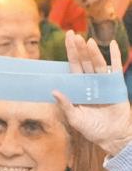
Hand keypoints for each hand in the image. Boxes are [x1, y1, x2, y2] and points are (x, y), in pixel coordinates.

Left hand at [54, 32, 131, 156]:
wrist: (113, 136)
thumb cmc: (92, 129)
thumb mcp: (75, 118)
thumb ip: (65, 105)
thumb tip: (54, 92)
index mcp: (79, 88)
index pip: (73, 67)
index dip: (70, 54)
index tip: (66, 39)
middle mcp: (90, 82)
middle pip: (84, 62)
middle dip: (78, 49)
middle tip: (73, 35)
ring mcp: (104, 82)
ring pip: (98, 64)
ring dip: (93, 52)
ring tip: (88, 41)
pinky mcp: (116, 85)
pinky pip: (116, 68)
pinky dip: (115, 56)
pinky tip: (112, 44)